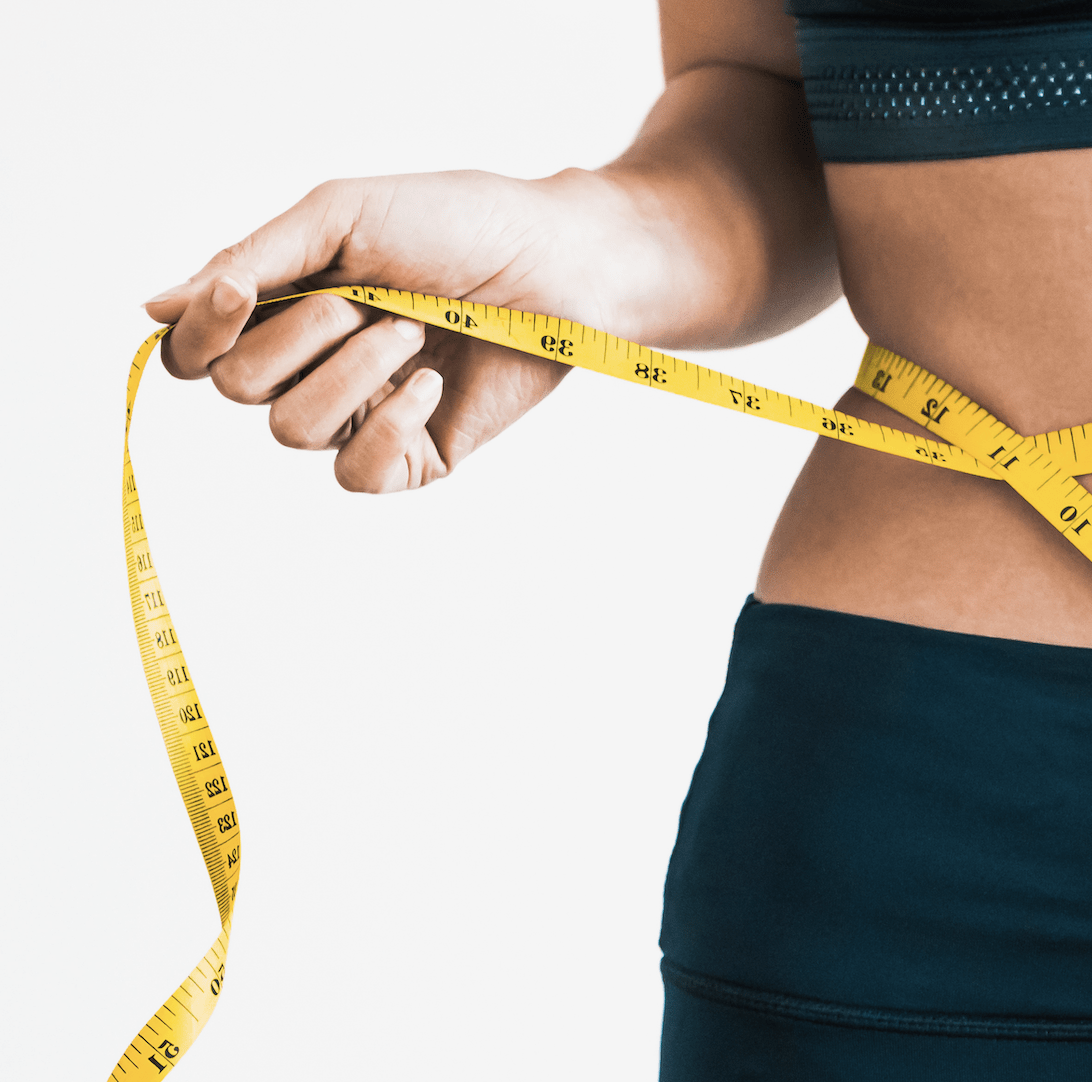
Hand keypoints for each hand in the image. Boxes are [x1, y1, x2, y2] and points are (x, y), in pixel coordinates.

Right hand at [142, 168, 650, 492]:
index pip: (192, 352)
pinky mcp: (414, 458)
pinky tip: (430, 387)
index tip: (240, 294)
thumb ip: (250, 261)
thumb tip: (151, 309)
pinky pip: (356, 476)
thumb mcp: (341, 217)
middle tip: (372, 299)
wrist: (561, 266)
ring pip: (290, 430)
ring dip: (349, 371)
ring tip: (415, 330)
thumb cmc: (461, 225)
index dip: (197, 333)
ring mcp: (363, 415)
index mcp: (284, 306)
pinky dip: (387, 427)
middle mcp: (313, 365)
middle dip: (299, 335)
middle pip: (234, 387)